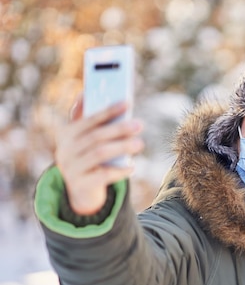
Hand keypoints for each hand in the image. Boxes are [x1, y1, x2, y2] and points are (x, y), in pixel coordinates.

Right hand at [55, 97, 143, 214]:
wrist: (80, 191)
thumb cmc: (88, 157)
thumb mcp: (84, 139)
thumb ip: (88, 119)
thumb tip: (88, 93)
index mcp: (67, 133)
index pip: (89, 119)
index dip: (108, 110)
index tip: (127, 103)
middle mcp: (65, 149)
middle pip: (95, 136)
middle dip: (119, 129)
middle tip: (139, 124)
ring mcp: (71, 168)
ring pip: (99, 154)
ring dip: (121, 147)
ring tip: (139, 143)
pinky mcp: (80, 184)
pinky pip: (103, 175)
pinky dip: (119, 171)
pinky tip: (132, 167)